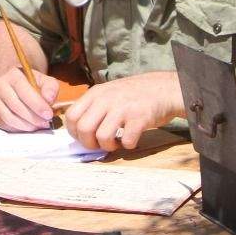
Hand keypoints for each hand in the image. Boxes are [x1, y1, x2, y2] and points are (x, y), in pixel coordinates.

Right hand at [0, 68, 59, 131]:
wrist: (15, 86)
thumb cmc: (32, 84)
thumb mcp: (44, 80)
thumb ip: (50, 87)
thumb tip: (49, 99)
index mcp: (13, 75)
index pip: (23, 90)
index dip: (37, 104)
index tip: (48, 114)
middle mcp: (0, 86)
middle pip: (16, 106)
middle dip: (33, 117)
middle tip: (46, 123)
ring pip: (10, 117)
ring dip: (27, 125)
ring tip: (39, 125)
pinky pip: (6, 124)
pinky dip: (20, 128)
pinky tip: (30, 126)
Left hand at [63, 72, 182, 151]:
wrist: (164, 88)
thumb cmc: (134, 94)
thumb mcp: (108, 92)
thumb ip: (93, 107)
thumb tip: (77, 130)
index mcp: (95, 93)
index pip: (71, 116)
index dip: (74, 133)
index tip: (85, 138)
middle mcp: (106, 99)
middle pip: (83, 129)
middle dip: (89, 144)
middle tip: (100, 144)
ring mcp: (123, 108)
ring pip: (102, 137)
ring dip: (108, 147)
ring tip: (116, 143)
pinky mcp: (139, 118)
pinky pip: (127, 141)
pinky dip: (128, 146)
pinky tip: (131, 139)